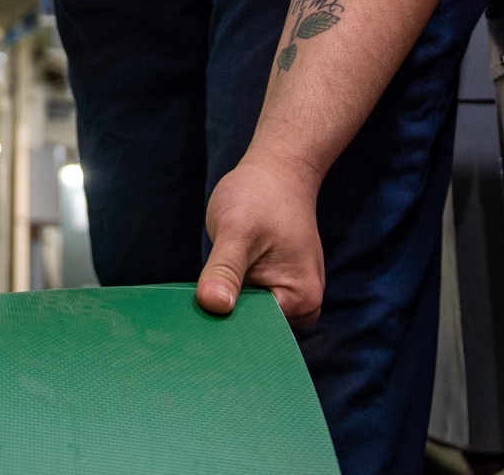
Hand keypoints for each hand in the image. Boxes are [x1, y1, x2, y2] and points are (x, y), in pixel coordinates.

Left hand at [195, 150, 323, 325]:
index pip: (256, 332)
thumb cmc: (259, 195)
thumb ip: (225, 269)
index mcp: (300, 299)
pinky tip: (222, 280)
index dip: (226, 325)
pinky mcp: (280, 285)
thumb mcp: (236, 230)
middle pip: (255, 328)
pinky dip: (235, 293)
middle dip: (227, 316)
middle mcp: (304, 306)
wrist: (278, 170)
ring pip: (251, 315)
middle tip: (201, 300)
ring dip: (230, 303)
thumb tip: (213, 306)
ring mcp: (293, 296)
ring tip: (214, 282)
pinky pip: (253, 301)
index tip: (200, 319)